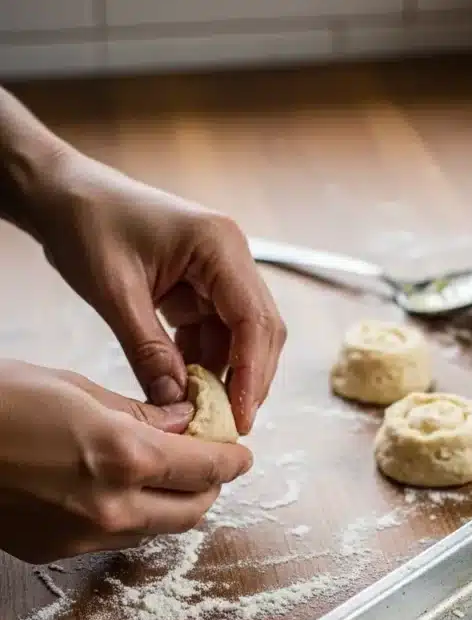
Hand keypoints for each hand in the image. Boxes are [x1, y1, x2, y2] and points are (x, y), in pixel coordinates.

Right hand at [0, 361, 251, 562]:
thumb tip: (181, 423)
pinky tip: (118, 489)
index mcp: (124, 458)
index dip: (232, 459)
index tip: (240, 452)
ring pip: (157, 530)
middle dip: (210, 487)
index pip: (208, 469)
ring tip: (165, 473)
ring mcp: (83, 538)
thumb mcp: (75, 389)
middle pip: (194, 511)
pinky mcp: (56, 552)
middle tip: (209, 461)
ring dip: (173, 504)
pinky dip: (133, 516)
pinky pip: (117, 538)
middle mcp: (112, 508)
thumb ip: (139, 414)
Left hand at [33, 150, 285, 433]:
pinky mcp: (202, 286)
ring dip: (225, 374)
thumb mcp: (114, 292)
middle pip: (259, 330)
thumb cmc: (87, 224)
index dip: (252, 373)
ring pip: (240, 336)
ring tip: (204, 413)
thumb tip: (176, 404)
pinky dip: (203, 363)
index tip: (241, 416)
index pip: (253, 319)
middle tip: (229, 424)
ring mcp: (219, 272)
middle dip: (248, 378)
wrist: (63, 195)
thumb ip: (148, 350)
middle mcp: (230, 257)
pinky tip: (186, 388)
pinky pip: (214, 333)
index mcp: (219, 246)